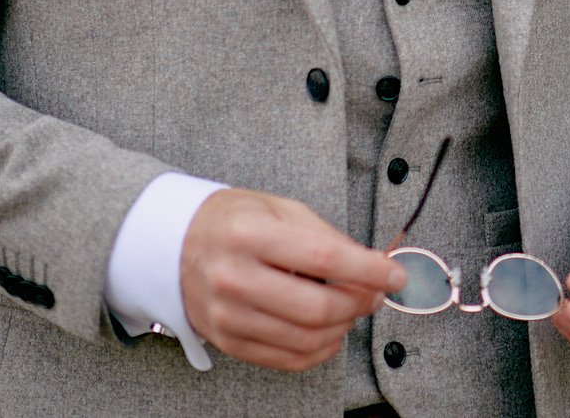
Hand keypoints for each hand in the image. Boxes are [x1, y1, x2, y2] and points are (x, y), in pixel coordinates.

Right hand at [179, 188, 405, 371]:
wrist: (174, 244)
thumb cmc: (235, 221)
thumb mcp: (280, 209)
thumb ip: (327, 237)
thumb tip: (373, 266)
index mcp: (250, 235)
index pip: (324, 258)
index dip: (368, 271)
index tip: (395, 276)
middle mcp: (234, 278)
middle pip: (316, 307)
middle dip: (360, 303)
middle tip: (376, 294)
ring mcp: (227, 315)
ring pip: (305, 339)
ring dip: (344, 328)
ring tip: (353, 308)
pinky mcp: (227, 341)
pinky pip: (287, 359)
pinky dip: (321, 350)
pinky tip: (332, 332)